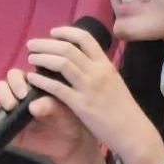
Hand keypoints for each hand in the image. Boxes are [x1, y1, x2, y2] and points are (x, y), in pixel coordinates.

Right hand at [0, 68, 96, 163]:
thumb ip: (50, 106)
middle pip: (3, 84)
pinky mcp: (5, 125)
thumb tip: (34, 107)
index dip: (17, 81)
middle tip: (14, 104)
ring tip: (8, 109)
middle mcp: (19, 94)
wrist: (70, 142)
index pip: (17, 75)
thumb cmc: (69, 118)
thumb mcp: (63, 110)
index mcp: (33, 84)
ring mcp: (11, 110)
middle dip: (6, 91)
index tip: (24, 93)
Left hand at [23, 26, 163, 163]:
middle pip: (68, 48)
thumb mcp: (115, 82)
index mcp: (106, 65)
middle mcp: (98, 72)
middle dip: (46, 43)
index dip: (66, 32)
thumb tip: (86, 61)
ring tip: (30, 57)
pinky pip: (57, 88)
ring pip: (62, 63)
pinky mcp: (81, 105)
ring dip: (42, 57)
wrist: (133, 132)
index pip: (85, 38)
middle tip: (32, 44)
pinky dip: (42, 80)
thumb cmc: (124, 110)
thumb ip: (100, 71)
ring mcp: (89, 88)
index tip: (52, 32)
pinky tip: (32, 78)